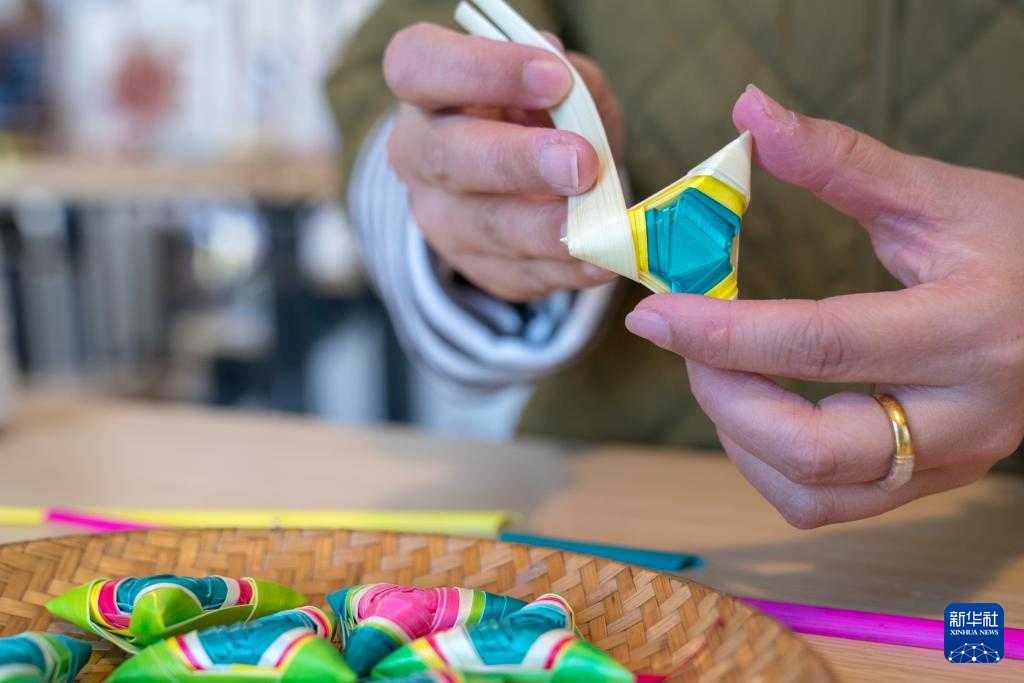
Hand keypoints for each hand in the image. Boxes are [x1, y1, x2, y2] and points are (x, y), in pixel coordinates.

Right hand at [383, 23, 621, 300]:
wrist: (532, 177)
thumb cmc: (538, 112)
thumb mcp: (558, 79)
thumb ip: (569, 77)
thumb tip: (572, 88)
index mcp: (423, 86)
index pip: (421, 67)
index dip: (483, 71)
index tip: (554, 78)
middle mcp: (416, 153)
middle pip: (448, 157)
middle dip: (518, 161)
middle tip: (580, 162)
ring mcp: (440, 217)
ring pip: (485, 227)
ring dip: (545, 229)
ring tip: (596, 226)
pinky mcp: (475, 265)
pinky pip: (516, 272)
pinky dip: (564, 268)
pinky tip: (600, 259)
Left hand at [626, 84, 1023, 527]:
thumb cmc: (1020, 244)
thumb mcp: (939, 194)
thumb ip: (839, 160)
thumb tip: (751, 111)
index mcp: (969, 329)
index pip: (822, 344)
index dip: (723, 332)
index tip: (652, 314)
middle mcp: (967, 414)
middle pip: (813, 447)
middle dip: (724, 399)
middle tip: (688, 345)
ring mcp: (954, 460)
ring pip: (814, 493)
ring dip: (740, 439)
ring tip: (721, 375)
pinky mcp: (936, 481)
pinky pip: (831, 504)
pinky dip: (770, 466)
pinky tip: (759, 413)